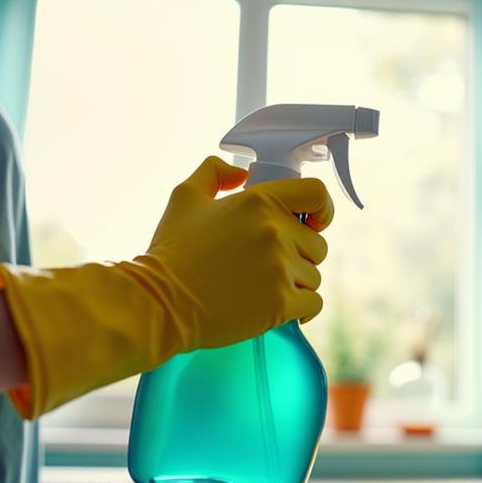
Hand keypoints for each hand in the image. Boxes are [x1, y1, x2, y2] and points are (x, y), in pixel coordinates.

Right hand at [0, 156, 333, 418]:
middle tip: (266, 266)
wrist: (158, 303)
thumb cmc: (172, 252)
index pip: (318, 194)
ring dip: (296, 284)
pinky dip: (301, 309)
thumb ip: (213, 172)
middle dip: (298, 256)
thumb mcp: (184, 198)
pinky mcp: (280, 304)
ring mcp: (280, 269)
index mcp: (259, 201)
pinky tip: (280, 310)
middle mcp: (275, 231)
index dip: (323, 210)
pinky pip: (313, 304)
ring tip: (262, 289)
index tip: (314, 223)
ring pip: (314, 276)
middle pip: (317, 245)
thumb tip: (240, 173)